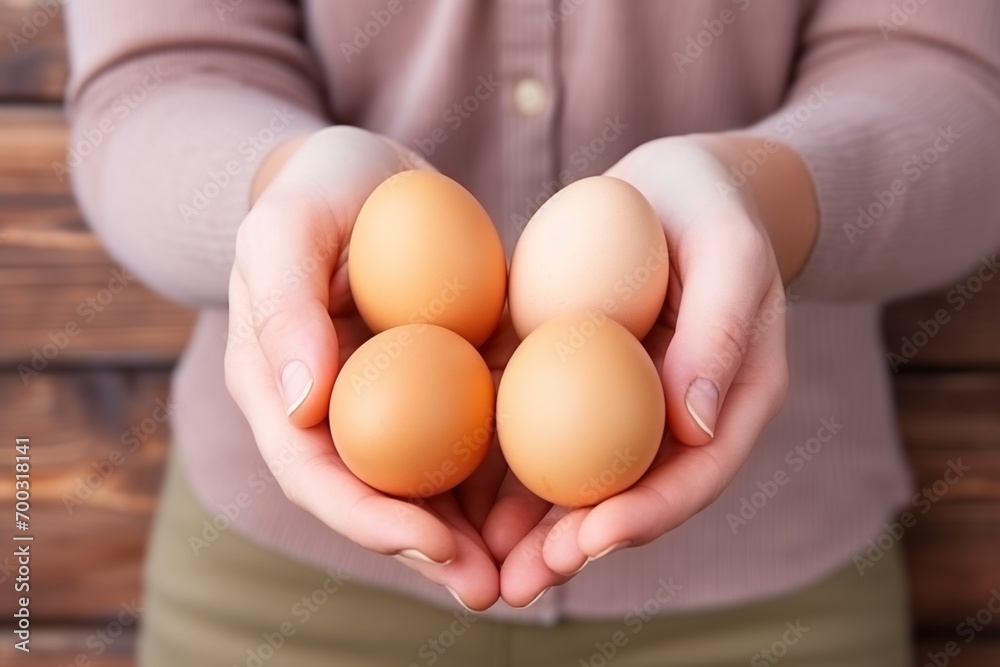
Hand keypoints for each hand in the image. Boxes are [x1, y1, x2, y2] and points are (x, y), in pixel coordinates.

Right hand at [224, 126, 500, 610]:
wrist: (365, 175)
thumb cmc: (318, 189)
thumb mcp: (288, 224)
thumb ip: (283, 304)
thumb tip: (300, 405)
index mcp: (280, 389)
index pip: (314, 471)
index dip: (366, 516)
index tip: (428, 542)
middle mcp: (332, 416)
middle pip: (374, 501)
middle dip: (428, 552)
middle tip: (488, 587)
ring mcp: (388, 407)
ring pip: (425, 489)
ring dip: (472, 538)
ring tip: (528, 574)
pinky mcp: (440, 391)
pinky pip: (471, 445)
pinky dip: (503, 484)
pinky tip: (550, 508)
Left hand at [483, 135, 817, 605]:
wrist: (673, 184)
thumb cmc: (711, 206)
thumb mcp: (729, 252)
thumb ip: (721, 332)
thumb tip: (697, 427)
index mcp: (734, 401)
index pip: (695, 475)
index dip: (646, 515)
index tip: (589, 540)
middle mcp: (680, 418)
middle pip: (633, 496)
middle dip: (578, 545)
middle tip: (522, 583)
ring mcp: (628, 405)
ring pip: (585, 480)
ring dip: (536, 528)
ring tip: (483, 564)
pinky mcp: (580, 382)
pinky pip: (546, 433)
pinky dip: (512, 470)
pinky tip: (467, 499)